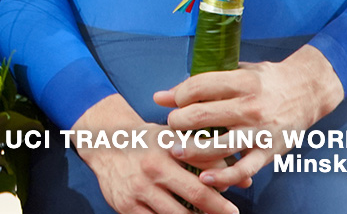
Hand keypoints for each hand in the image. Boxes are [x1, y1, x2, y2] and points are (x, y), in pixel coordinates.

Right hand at [69, 94, 235, 213]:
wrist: (102, 143)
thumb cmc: (146, 142)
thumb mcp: (173, 139)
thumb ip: (207, 156)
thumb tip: (245, 180)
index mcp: (166, 149)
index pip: (203, 171)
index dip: (223, 190)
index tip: (234, 205)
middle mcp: (151, 168)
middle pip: (194, 196)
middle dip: (217, 211)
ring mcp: (138, 189)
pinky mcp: (126, 207)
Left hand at [155, 45, 344, 189]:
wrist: (307, 91)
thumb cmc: (266, 80)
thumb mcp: (236, 71)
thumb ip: (201, 84)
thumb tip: (161, 97)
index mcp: (242, 82)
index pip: (198, 88)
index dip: (178, 95)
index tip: (173, 101)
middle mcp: (251, 107)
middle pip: (202, 116)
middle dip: (178, 122)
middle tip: (172, 125)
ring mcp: (261, 132)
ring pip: (219, 145)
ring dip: (192, 150)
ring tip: (175, 150)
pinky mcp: (270, 152)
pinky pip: (244, 170)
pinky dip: (223, 176)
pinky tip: (205, 177)